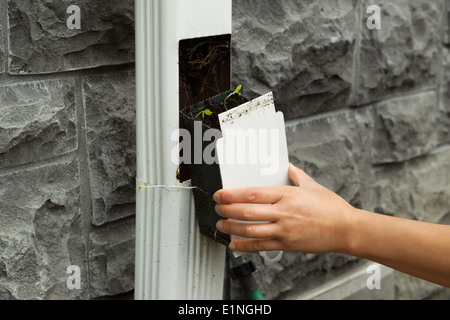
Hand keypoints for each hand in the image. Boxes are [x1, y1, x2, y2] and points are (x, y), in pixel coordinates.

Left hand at [214, 164, 358, 253]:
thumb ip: (297, 175)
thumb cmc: (331, 208)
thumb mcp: (312, 185)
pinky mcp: (287, 244)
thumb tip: (287, 166)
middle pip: (247, 211)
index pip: (252, 193)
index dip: (232, 194)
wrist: (346, 229)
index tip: (220, 194)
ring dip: (231, 227)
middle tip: (217, 208)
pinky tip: (235, 244)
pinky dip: (245, 246)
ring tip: (221, 224)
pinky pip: (260, 246)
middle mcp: (283, 211)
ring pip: (250, 230)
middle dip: (227, 210)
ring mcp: (284, 230)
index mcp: (287, 194)